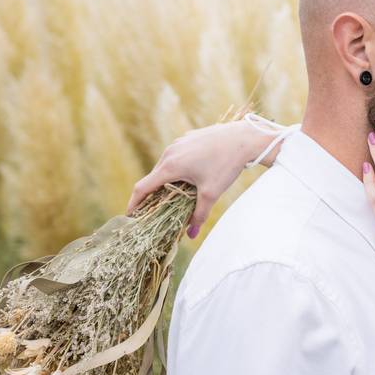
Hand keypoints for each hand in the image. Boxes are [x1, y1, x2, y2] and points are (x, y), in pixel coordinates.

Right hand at [126, 119, 279, 237]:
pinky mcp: (187, 138)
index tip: (130, 215)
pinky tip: (188, 177)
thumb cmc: (226, 165)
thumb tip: (191, 236)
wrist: (243, 138)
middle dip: (151, 194)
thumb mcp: (211, 193)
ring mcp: (178, 143)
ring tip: (171, 196)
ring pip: (165, 166)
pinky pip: (175, 156)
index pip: (143, 187)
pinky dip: (175, 169)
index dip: (134, 203)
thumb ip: (199, 215)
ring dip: (164, 181)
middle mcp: (169, 153)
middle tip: (152, 210)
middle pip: (153, 177)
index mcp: (170, 166)